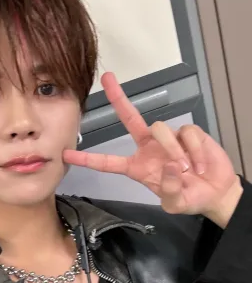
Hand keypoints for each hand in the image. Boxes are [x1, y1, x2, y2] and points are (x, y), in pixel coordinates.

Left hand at [63, 73, 242, 227]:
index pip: (108, 162)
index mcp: (137, 166)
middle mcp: (148, 147)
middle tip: (106, 79)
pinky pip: (186, 133)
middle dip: (118, 98)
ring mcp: (167, 138)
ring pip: (160, 128)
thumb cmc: (190, 197)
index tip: (67, 154)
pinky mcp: (188, 133)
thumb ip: (170, 192)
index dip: (88, 159)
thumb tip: (170, 167)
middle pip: (130, 118)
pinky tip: (199, 165)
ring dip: (173, 150)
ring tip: (187, 170)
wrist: (216, 192)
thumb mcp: (176, 203)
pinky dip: (195, 151)